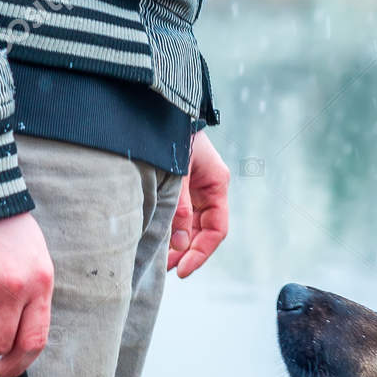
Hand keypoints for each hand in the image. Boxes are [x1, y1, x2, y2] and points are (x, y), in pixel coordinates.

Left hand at [167, 132, 229, 278]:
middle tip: (168, 268)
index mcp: (216, 184)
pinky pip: (181, 214)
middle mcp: (210, 188)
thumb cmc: (172, 134)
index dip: (201, 252)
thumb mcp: (176, 172)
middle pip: (204, 231)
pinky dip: (172, 229)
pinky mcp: (181, 185)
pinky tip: (159, 239)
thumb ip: (179, 208)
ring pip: (192, 225)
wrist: (160, 107)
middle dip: (188, 252)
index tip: (183, 269)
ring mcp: (196, 187)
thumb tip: (180, 245)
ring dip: (179, 244)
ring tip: (161, 260)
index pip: (217, 230)